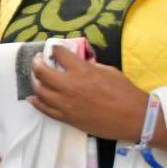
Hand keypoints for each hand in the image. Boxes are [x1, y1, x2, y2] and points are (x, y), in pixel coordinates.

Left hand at [30, 48, 147, 141]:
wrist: (134, 118)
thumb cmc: (125, 92)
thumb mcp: (108, 71)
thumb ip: (89, 66)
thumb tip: (79, 64)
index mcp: (81, 70)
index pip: (59, 54)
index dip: (54, 49)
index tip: (53, 49)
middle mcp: (69, 85)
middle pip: (41, 72)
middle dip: (36, 63)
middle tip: (38, 61)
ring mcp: (65, 103)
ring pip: (39, 90)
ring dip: (35, 81)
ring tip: (36, 77)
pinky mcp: (66, 118)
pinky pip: (44, 109)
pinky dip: (36, 102)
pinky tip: (32, 97)